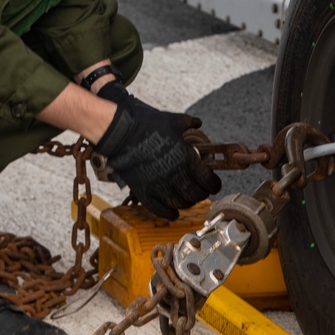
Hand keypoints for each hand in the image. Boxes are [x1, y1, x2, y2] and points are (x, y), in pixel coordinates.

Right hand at [93, 84, 220, 219]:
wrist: (121, 131)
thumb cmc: (147, 124)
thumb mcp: (173, 120)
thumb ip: (189, 123)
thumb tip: (198, 123)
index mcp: (186, 157)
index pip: (208, 181)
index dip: (214, 184)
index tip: (213, 184)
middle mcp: (175, 174)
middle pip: (196, 195)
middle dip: (201, 193)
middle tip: (200, 190)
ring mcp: (159, 185)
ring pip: (180, 204)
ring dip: (186, 202)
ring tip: (186, 197)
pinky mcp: (144, 191)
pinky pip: (160, 210)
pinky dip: (169, 213)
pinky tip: (173, 212)